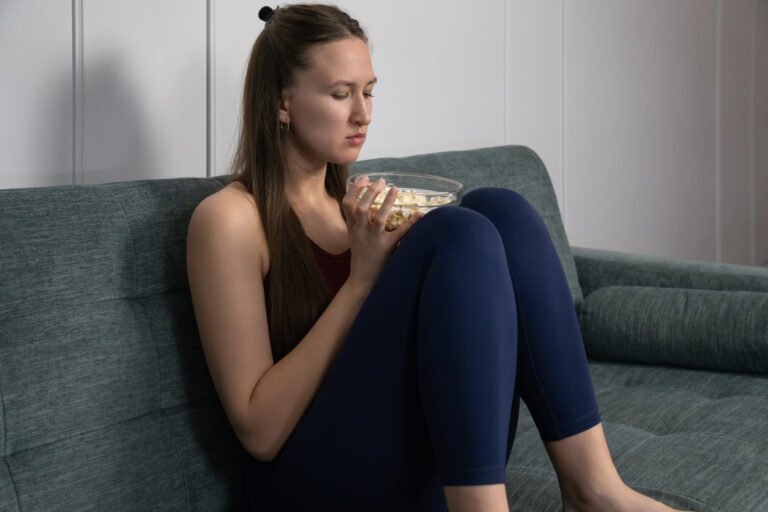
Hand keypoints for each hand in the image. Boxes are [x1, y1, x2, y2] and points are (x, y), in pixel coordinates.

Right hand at [341, 176, 422, 292]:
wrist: (362, 280)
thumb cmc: (361, 257)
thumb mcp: (354, 237)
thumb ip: (358, 222)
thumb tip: (367, 205)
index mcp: (352, 227)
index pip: (347, 203)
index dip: (355, 189)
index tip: (363, 178)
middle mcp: (360, 230)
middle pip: (361, 206)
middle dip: (370, 191)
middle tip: (381, 181)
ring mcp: (373, 239)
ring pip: (379, 217)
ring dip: (387, 201)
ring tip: (395, 189)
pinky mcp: (385, 247)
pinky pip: (399, 232)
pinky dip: (410, 223)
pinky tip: (419, 214)